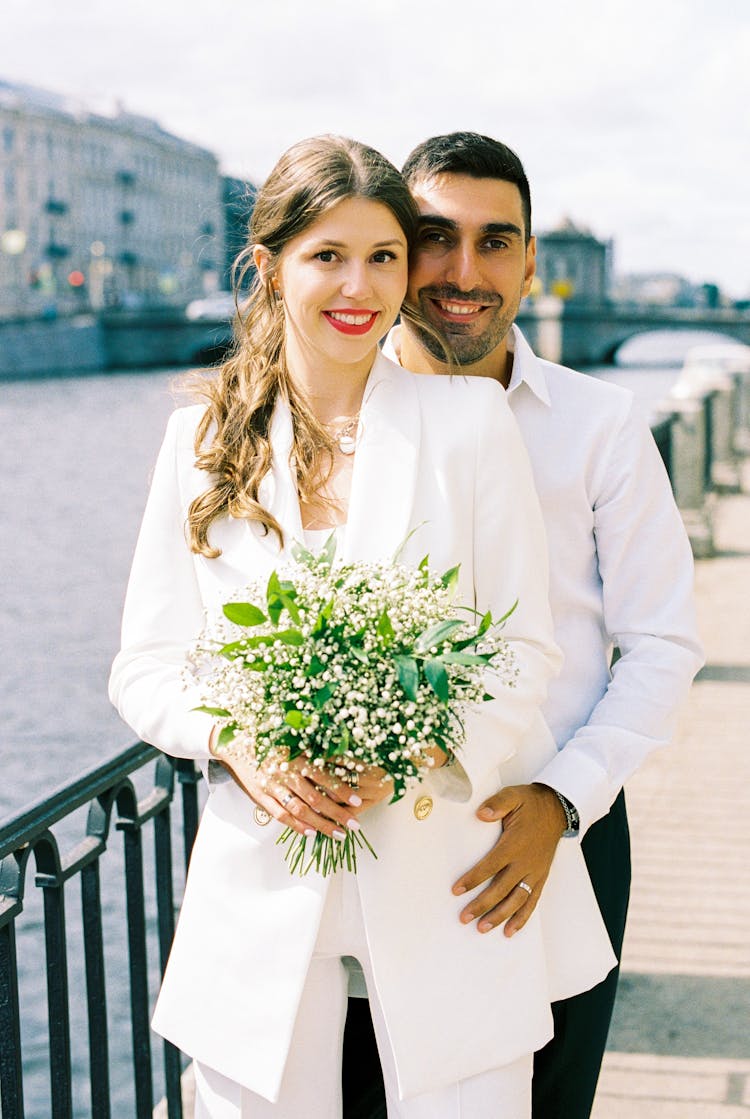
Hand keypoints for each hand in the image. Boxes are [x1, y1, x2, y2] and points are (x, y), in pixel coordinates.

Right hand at [209, 729, 390, 836]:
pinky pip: (280, 815)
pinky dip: (296, 826)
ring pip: (300, 811)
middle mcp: (285, 773)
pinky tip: (311, 834)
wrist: (235, 742)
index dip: (341, 790)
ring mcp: (272, 787)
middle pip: (315, 798)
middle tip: (354, 825)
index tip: (357, 801)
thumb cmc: (270, 740)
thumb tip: (343, 761)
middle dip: (337, 813)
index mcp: (296, 757)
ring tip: (338, 834)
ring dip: (321, 825)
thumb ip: (313, 753)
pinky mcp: (260, 796)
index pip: (323, 777)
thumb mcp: (293, 742)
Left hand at [452, 783, 566, 936]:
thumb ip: (498, 804)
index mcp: (515, 843)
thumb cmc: (531, 803)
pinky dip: (522, 917)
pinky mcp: (541, 877)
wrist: (557, 809)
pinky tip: (510, 930)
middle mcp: (525, 862)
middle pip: (501, 889)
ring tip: (482, 928)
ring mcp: (534, 872)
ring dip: (499, 916)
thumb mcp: (514, 796)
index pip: (491, 865)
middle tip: (464, 917)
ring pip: (516, 900)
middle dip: (482, 905)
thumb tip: (481, 814)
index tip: (457, 890)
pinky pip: (532, 901)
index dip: (473, 879)